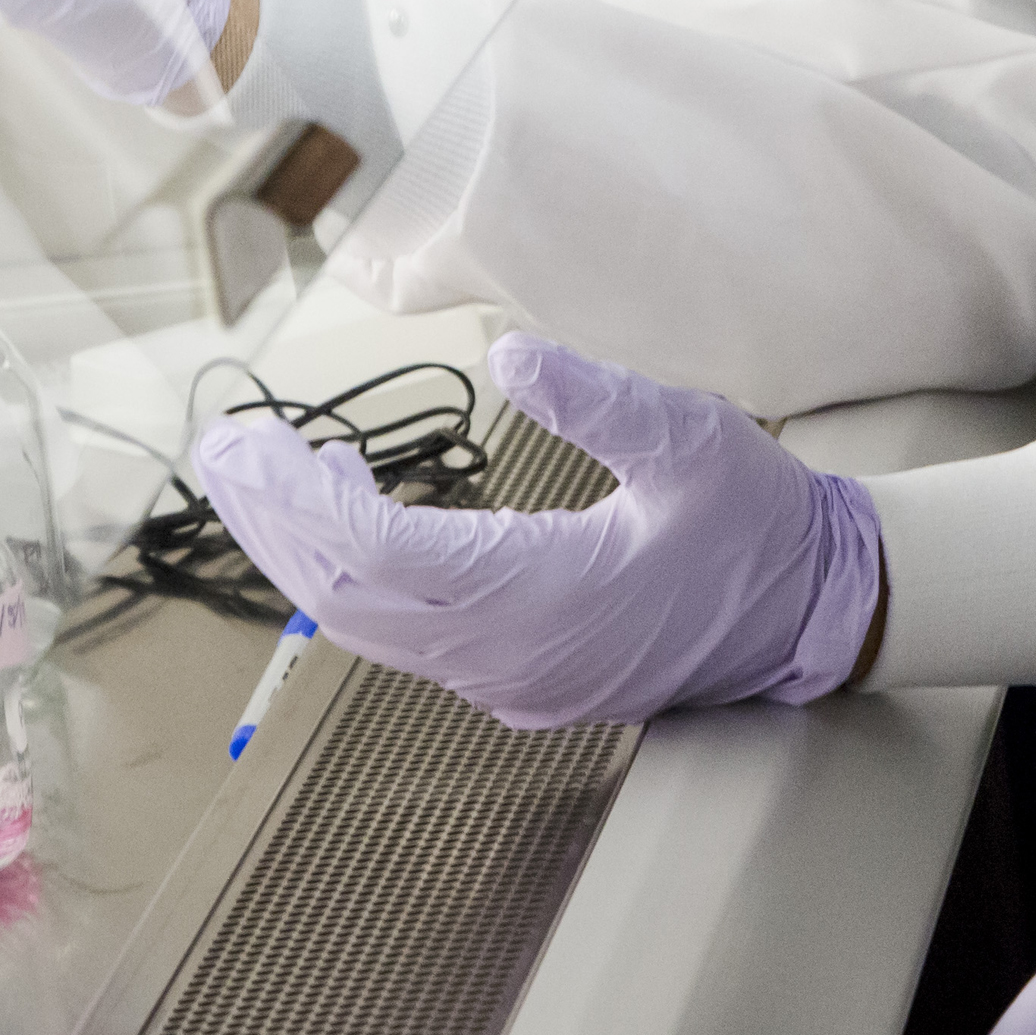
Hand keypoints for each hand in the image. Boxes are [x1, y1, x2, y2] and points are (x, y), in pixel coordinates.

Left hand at [192, 332, 880, 728]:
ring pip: (372, 628)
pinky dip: (356, 580)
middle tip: (221, 451)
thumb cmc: (760, 522)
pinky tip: (343, 523)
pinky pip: (408, 640)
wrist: (815, 611)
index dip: (305, 502)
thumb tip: (510, 354)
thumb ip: (598, 399)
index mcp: (548, 597)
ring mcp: (515, 679)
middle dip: (276, 524)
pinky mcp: (524, 679)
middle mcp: (513, 656)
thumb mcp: (692, 438)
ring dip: (307, 554)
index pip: (383, 558)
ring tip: (262, 479)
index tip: (254, 444)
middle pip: (351, 599)